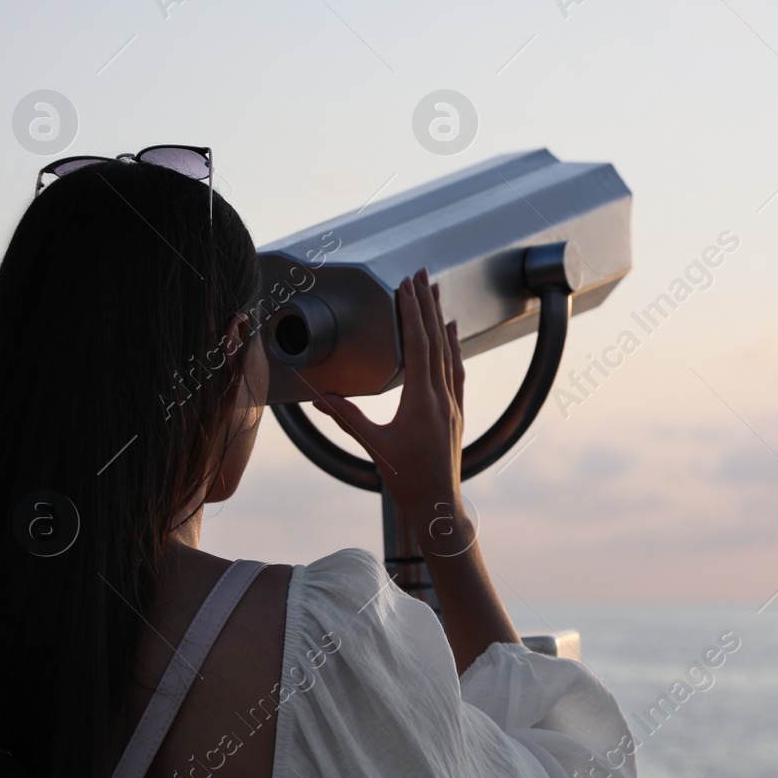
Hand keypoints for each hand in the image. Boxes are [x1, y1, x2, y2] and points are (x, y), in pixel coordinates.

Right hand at [313, 268, 466, 526]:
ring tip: (436, 292)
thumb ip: (348, 418)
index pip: (418, 346)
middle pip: (436, 341)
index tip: (406, 287)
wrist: (438, 504)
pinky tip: (452, 333)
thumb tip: (319, 398)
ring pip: (449, 353)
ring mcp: (453, 403)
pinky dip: (454, 348)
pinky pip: (457, 371)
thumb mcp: (374, 447)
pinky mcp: (457, 411)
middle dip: (427, 305)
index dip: (412, 314)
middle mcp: (442, 397)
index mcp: (422, 401)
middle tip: (422, 274)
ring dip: (440, 320)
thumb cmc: (407, 479)